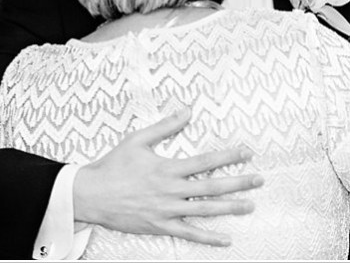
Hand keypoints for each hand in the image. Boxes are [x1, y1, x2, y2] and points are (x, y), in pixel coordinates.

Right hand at [74, 108, 261, 245]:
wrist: (90, 195)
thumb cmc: (113, 166)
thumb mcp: (138, 140)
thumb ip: (165, 126)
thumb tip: (187, 110)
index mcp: (168, 168)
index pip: (206, 161)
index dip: (229, 156)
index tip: (247, 153)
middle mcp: (171, 190)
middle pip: (212, 186)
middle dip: (238, 182)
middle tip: (259, 180)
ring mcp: (167, 210)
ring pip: (205, 210)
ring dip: (229, 208)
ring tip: (250, 206)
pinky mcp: (160, 226)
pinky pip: (189, 233)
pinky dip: (208, 238)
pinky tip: (225, 239)